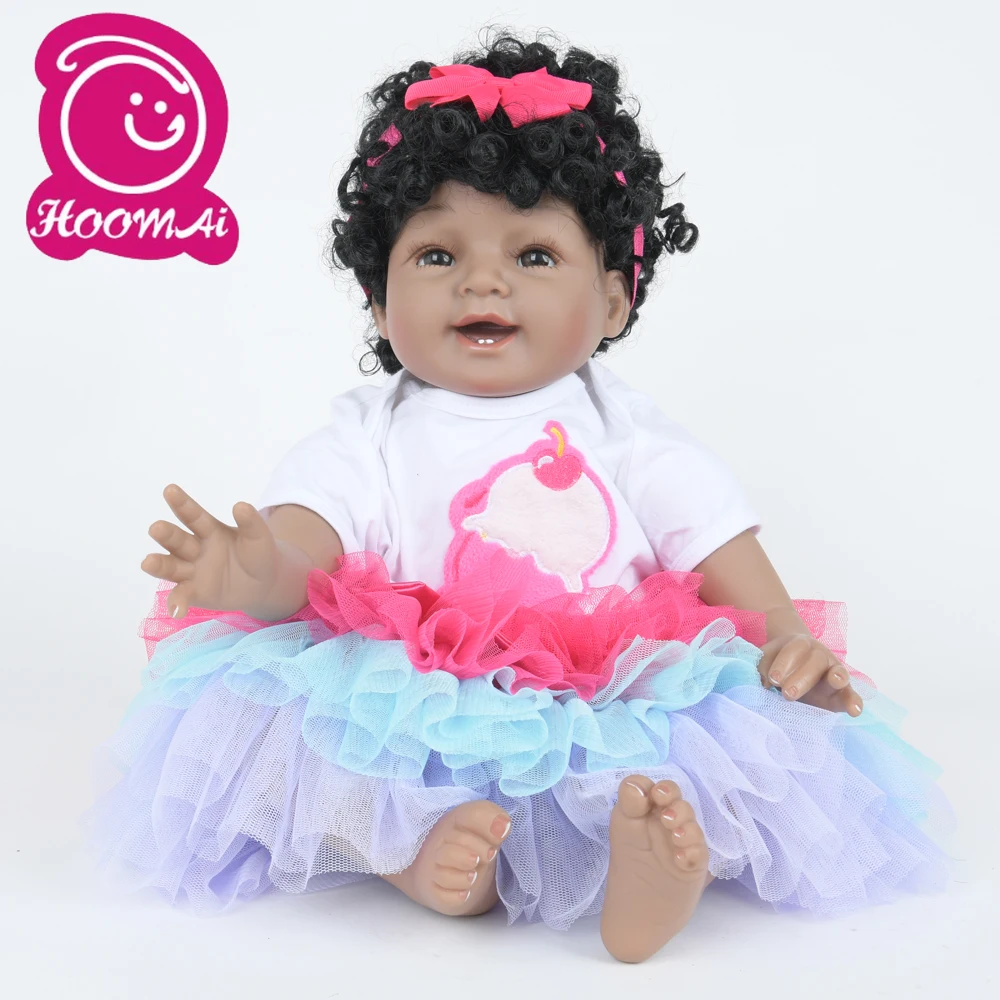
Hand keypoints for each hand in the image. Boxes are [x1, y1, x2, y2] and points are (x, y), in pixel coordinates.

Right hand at [140, 484, 279, 618]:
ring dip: (158, 564)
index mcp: (209, 530)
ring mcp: (192, 571)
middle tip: (156, 528)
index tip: (170, 490)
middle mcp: (195, 548)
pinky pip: (182, 595)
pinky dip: (177, 602)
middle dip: (166, 534)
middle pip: (177, 540)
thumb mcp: (259, 536)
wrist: (264, 583)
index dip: (182, 503)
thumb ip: (250, 522)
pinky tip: (176, 609)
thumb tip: (240, 506)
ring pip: (171, 566)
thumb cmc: (258, 553)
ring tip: (148, 562)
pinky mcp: (194, 592)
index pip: (193, 515)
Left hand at [758, 633, 863, 716]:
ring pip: (838, 673)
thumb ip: (764, 667)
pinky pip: (850, 695)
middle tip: (787, 694)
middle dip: (801, 677)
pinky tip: (854, 711)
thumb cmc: (779, 662)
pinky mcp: (841, 692)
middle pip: (815, 662)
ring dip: (837, 678)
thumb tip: (764, 683)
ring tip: (836, 681)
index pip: (794, 650)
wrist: (795, 666)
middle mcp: (820, 655)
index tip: (773, 678)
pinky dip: (853, 701)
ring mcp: (834, 672)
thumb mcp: (768, 659)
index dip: (784, 663)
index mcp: (800, 644)